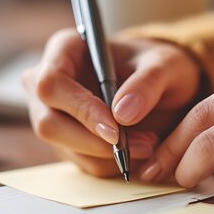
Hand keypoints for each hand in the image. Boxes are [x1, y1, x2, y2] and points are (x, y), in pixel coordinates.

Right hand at [22, 29, 200, 176]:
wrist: (162, 85)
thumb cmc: (157, 66)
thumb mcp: (164, 65)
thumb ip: (147, 83)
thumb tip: (122, 115)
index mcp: (63, 49)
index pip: (51, 83)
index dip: (79, 109)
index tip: (115, 129)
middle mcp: (49, 83)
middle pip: (49, 122)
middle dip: (95, 141)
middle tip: (143, 144)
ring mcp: (52, 114)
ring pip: (64, 147)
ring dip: (108, 155)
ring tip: (148, 145)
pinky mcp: (66, 140)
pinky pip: (81, 161)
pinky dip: (111, 163)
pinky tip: (137, 151)